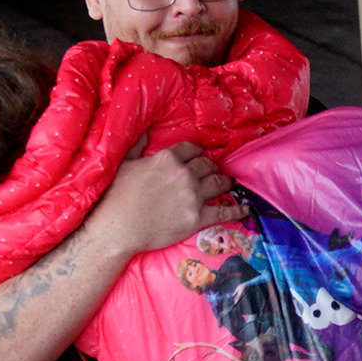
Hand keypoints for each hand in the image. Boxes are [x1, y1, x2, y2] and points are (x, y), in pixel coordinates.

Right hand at [89, 141, 242, 258]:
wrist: (118, 229)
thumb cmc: (116, 197)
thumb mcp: (124, 164)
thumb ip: (137, 146)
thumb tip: (145, 131)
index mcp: (167, 159)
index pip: (191, 149)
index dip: (197, 152)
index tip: (199, 155)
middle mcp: (184, 174)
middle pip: (207, 165)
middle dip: (211, 166)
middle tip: (213, 170)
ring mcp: (193, 196)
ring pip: (218, 183)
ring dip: (224, 182)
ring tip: (227, 183)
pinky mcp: (197, 218)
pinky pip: (224, 211)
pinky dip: (237, 209)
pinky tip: (245, 208)